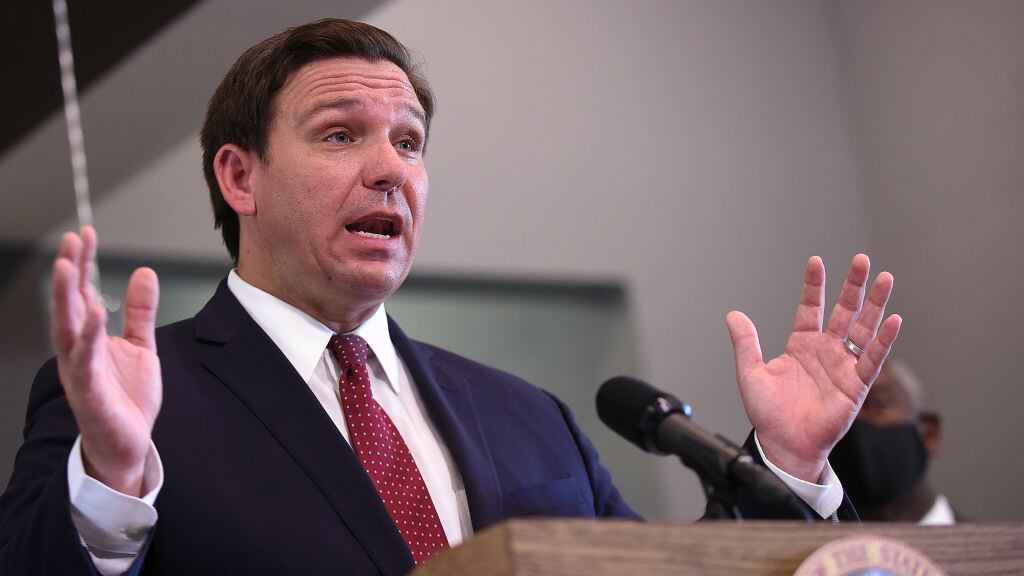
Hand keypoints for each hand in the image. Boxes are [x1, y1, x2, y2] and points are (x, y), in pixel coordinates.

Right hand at [51, 227, 161, 496]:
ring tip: (69, 267)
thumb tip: (144, 272)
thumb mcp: (141, 346)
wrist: (128, 444)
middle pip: (69, 305)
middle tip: (70, 241)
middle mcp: (78, 352)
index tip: (84, 233)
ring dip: (66, 298)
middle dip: (68, 273)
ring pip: (67, 330)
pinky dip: (88, 338)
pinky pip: (86, 362)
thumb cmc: (127, 397)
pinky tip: (94, 314)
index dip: (82, 265)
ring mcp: (81, 372)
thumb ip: (140, 311)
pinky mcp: (91, 393)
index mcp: (88, 339)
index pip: (82, 294)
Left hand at [726, 254, 900, 481]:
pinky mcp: (857, 385)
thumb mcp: (751, 373)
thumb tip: (733, 315)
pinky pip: (872, 359)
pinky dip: (883, 340)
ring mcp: (843, 366)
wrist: (784, 444)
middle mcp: (825, 351)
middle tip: (862, 259)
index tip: (816, 262)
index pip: (810, 308)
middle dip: (853, 286)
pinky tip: (892, 320)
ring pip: (863, 329)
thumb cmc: (768, 414)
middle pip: (844, 311)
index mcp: (801, 345)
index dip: (814, 286)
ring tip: (885, 280)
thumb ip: (746, 343)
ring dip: (875, 305)